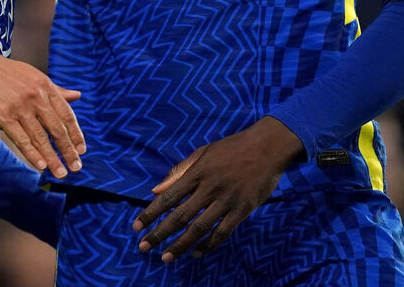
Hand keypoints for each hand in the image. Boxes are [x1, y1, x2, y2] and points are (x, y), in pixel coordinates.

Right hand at [0, 50, 84, 177]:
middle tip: (76, 167)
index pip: (66, 114)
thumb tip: (77, 96)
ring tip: (61, 172)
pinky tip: (41, 165)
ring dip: (53, 158)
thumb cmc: (6, 72)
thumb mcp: (34, 76)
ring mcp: (19, 108)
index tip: (82, 149)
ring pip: (40, 138)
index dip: (76, 134)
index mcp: (45, 86)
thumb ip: (56, 89)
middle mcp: (35, 97)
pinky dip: (32, 154)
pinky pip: (21, 139)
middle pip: (57, 129)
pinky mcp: (3, 117)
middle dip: (68, 150)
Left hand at [132, 116, 303, 261]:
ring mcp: (227, 200)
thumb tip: (155, 190)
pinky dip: (208, 245)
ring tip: (166, 257)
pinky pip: (223, 232)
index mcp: (197, 172)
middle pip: (180, 216)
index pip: (168, 196)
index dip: (150, 213)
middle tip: (143, 247)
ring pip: (199, 228)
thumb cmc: (231, 148)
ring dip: (180, 245)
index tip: (136, 226)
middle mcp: (209, 187)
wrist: (267, 146)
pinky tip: (195, 253)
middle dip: (160, 233)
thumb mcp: (202, 153)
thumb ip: (179, 172)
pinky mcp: (243, 209)